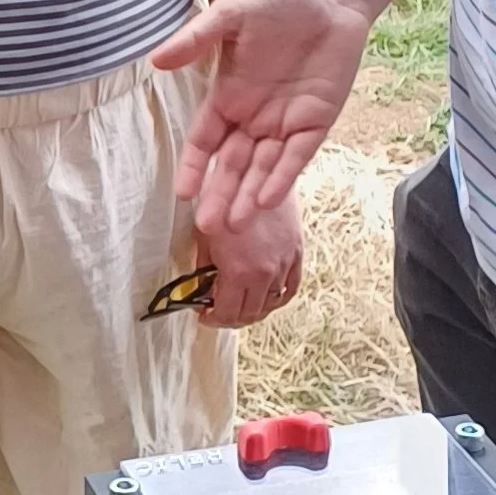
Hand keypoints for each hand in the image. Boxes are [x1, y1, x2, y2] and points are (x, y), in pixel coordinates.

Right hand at [152, 0, 370, 233]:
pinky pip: (296, 156)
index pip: (204, 141)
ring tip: (236, 224)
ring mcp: (285, 122)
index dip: (194, 167)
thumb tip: (156, 61)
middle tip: (208, 227)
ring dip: (250, 196)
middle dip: (220, 194)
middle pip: (232, 165)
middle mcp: (253, 117)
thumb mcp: (231, 15)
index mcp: (228, 96)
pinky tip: (269, 199)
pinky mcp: (316, 121)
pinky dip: (282, 177)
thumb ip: (196, 40)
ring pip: (263, 169)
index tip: (182, 192)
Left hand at [199, 192, 304, 329]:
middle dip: (232, 318)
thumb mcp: (204, 235)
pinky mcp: (296, 255)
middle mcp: (264, 274)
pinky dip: (278, 298)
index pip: (227, 314)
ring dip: (254, 310)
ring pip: (271, 305)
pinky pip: (291, 289)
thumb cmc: (226, 200)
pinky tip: (266, 296)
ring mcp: (283, 266)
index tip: (205, 315)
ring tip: (240, 303)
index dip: (213, 320)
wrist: (259, 174)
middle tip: (219, 312)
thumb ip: (203, 268)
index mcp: (238, 272)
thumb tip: (199, 289)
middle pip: (250, 314)